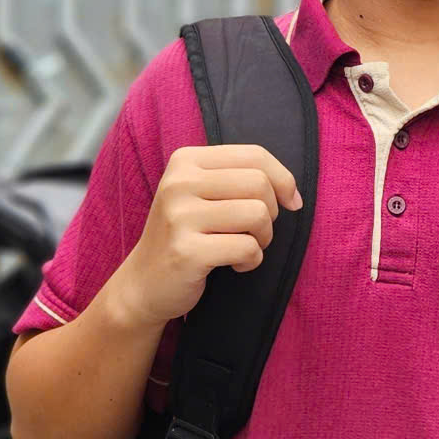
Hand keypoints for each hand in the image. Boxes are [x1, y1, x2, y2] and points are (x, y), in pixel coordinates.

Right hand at [106, 145, 302, 331]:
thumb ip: (242, 180)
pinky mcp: (187, 252)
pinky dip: (251, 261)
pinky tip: (233, 265)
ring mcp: (179, 217)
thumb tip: (294, 195)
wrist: (144, 284)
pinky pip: (247, 248)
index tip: (290, 203)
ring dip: (263, 238)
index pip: (254, 154)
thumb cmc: (186, 235)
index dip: (283, 179)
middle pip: (259, 183)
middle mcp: (178, 183)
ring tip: (244, 248)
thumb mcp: (203, 195)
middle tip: (255, 231)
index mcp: (185, 161)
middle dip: (271, 212)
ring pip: (257, 215)